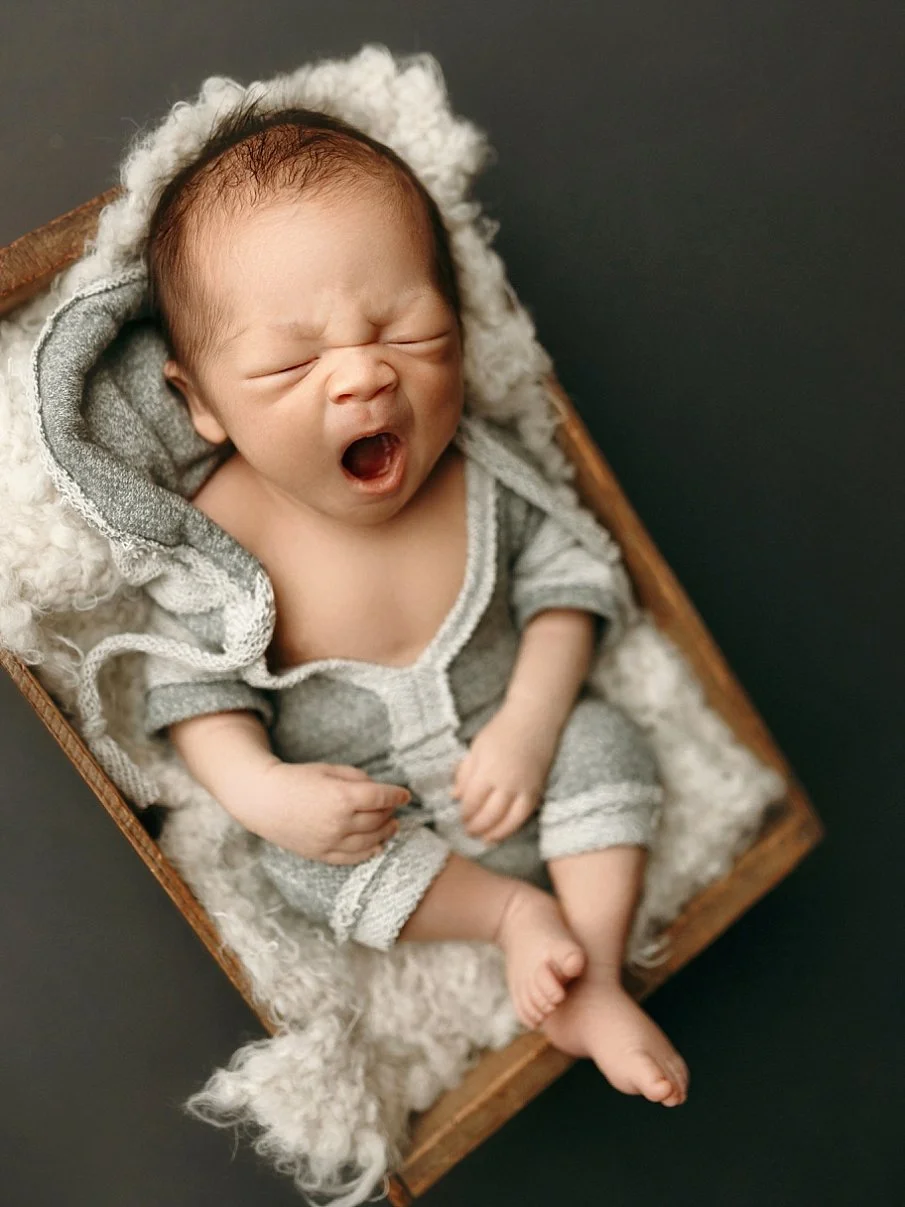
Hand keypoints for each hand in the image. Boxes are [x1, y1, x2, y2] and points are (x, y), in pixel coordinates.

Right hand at [257, 760, 410, 864]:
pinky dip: (369, 852)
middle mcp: (339, 822)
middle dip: (390, 812)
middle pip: (378, 819)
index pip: (381, 797)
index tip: (405, 794)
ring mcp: (331, 841)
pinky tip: (377, 845)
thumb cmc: (296, 779)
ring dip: (385, 832)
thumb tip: (376, 789)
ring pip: (370, 840)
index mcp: (342, 797)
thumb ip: (356, 778)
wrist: (264, 800)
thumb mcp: (328, 769)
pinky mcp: (322, 854)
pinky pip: (353, 857)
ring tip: (392, 826)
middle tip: (394, 807)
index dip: (396, 795)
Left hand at [452, 705, 556, 843]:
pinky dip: (511, 829)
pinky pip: (523, 817)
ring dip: (492, 833)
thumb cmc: (502, 730)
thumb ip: (465, 773)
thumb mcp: (476, 747)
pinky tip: (501, 835)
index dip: (464, 812)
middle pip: (488, 815)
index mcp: (487, 770)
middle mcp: (507, 783)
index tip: (459, 816)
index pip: (472, 801)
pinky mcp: (537, 791)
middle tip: (468, 831)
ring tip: (482, 838)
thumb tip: (454, 796)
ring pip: (507, 821)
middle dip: (475, 826)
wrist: (535, 719)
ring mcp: (524, 789)